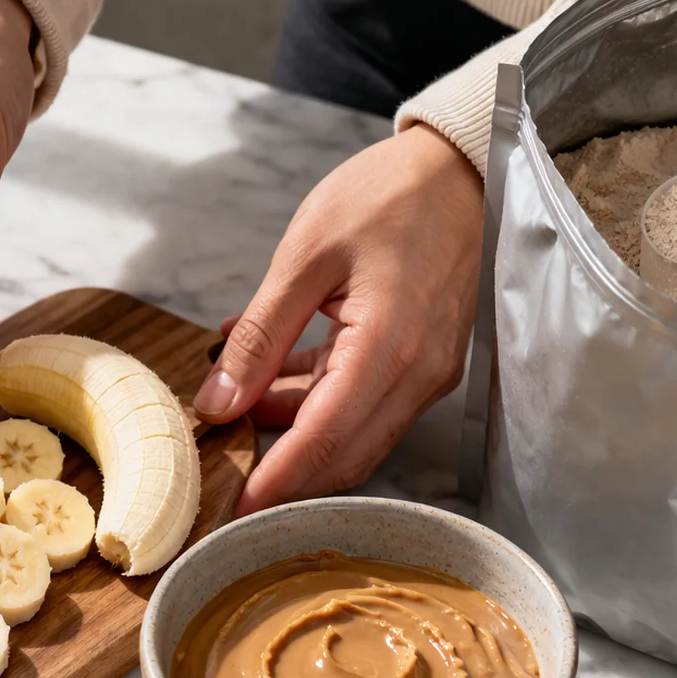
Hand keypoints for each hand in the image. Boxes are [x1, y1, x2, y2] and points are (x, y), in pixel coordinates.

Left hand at [194, 125, 483, 515]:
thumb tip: (217, 402)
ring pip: (355, 433)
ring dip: (294, 429)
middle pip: (345, 455)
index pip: (324, 441)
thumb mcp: (303, 258)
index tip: (229, 511)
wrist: (459, 166)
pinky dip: (318, 399)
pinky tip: (272, 369)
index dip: (274, 483)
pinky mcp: (426, 361)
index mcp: (389, 347)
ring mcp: (429, 371)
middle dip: (283, 473)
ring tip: (234, 399)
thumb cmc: (387, 195)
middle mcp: (419, 374)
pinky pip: (367, 402)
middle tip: (225, 469)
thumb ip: (259, 337)